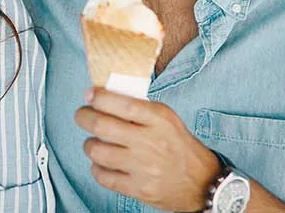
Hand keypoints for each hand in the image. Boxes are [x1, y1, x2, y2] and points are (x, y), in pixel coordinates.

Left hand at [75, 88, 220, 211]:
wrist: (202, 183)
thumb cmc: (178, 146)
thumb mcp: (166, 119)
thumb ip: (138, 108)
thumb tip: (102, 96)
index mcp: (159, 119)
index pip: (120, 103)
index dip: (98, 97)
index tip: (89, 95)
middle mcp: (150, 142)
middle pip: (102, 126)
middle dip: (84, 117)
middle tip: (82, 116)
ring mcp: (144, 167)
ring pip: (97, 151)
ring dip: (89, 145)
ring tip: (94, 142)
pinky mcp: (139, 189)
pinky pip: (103, 176)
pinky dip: (96, 168)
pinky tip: (102, 163)